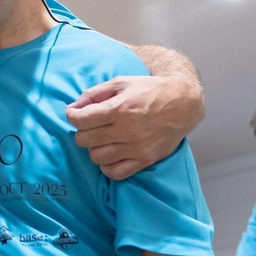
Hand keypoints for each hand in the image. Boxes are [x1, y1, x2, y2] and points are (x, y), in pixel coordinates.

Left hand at [67, 75, 202, 180]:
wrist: (183, 104)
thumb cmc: (149, 90)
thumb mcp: (121, 82)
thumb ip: (93, 93)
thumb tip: (72, 108)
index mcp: (119, 108)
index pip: (80, 120)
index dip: (72, 116)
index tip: (76, 114)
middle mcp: (126, 130)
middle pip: (84, 140)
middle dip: (83, 131)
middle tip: (92, 125)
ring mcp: (136, 148)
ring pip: (96, 157)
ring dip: (95, 148)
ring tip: (104, 138)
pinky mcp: (144, 160)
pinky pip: (115, 173)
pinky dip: (108, 165)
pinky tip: (112, 153)